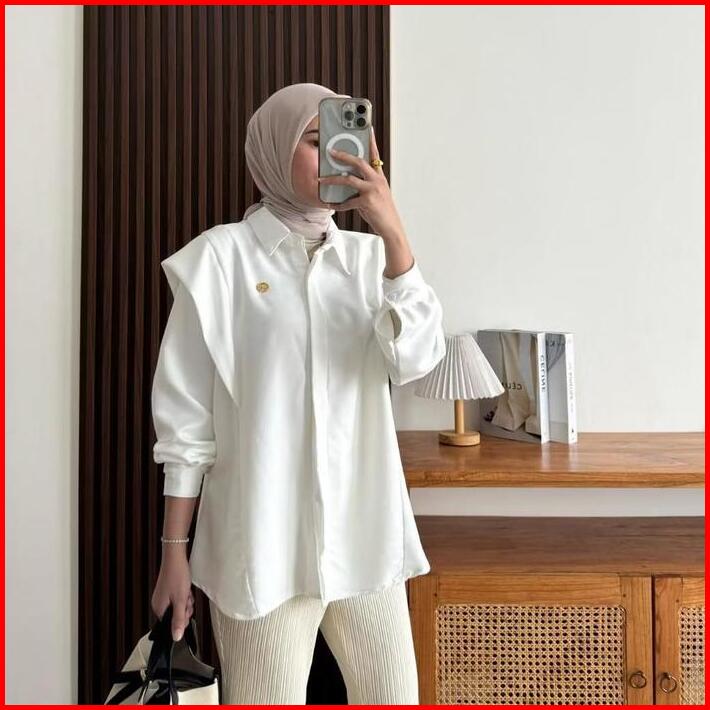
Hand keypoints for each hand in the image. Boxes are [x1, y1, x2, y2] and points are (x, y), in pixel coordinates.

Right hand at [151, 552, 194, 640]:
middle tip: (186, 598)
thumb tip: (176, 638)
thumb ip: (178, 620)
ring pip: (179, 606)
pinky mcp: (168, 590)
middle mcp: (159, 604)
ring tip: (185, 591)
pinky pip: (178, 598)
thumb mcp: (181, 600)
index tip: (185, 609)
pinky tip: (185, 588)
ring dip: (185, 601)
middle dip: (185, 608)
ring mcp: (163, 597)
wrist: (175, 557)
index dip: (181, 619)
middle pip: (176, 615)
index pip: (171, 625)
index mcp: (159, 609)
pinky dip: (184, 595)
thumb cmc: (176, 575)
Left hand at [318, 127, 406, 241]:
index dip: (371, 140)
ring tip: (320, 180)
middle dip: (343, 155)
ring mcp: (372, 191)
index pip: (374, 155)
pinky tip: (329, 204)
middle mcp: (377, 181)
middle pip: (359, 162)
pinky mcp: (367, 202)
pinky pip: (347, 202)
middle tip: (330, 151)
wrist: (391, 227)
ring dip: (332, 179)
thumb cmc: (382, 211)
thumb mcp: (376, 194)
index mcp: (379, 177)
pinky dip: (337, 204)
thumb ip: (365, 185)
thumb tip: (346, 180)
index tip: (366, 127)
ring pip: (349, 179)